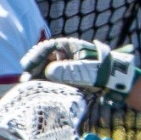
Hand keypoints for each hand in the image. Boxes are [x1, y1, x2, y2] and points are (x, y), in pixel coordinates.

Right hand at [22, 37, 139, 102]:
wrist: (116, 83)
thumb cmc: (103, 72)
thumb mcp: (87, 70)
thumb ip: (69, 70)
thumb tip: (49, 72)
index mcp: (69, 47)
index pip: (47, 48)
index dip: (35, 56)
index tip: (26, 66)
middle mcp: (64, 56)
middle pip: (43, 60)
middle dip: (33, 69)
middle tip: (25, 81)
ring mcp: (63, 67)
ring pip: (44, 71)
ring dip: (36, 79)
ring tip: (29, 88)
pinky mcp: (64, 79)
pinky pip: (50, 81)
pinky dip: (43, 85)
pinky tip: (38, 92)